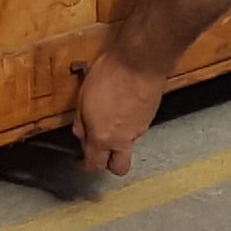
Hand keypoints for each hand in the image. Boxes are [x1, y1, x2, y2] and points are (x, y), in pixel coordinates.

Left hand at [68, 42, 170, 176]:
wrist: (140, 62)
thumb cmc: (110, 75)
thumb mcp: (83, 98)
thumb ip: (81, 123)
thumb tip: (81, 135)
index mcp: (102, 137)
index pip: (95, 164)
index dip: (87, 165)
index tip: (84, 161)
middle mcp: (123, 139)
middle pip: (119, 168)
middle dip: (109, 164)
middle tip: (101, 150)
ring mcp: (139, 129)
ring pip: (128, 145)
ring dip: (119, 139)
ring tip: (112, 118)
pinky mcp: (150, 117)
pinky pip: (137, 129)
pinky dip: (129, 124)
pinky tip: (124, 107)